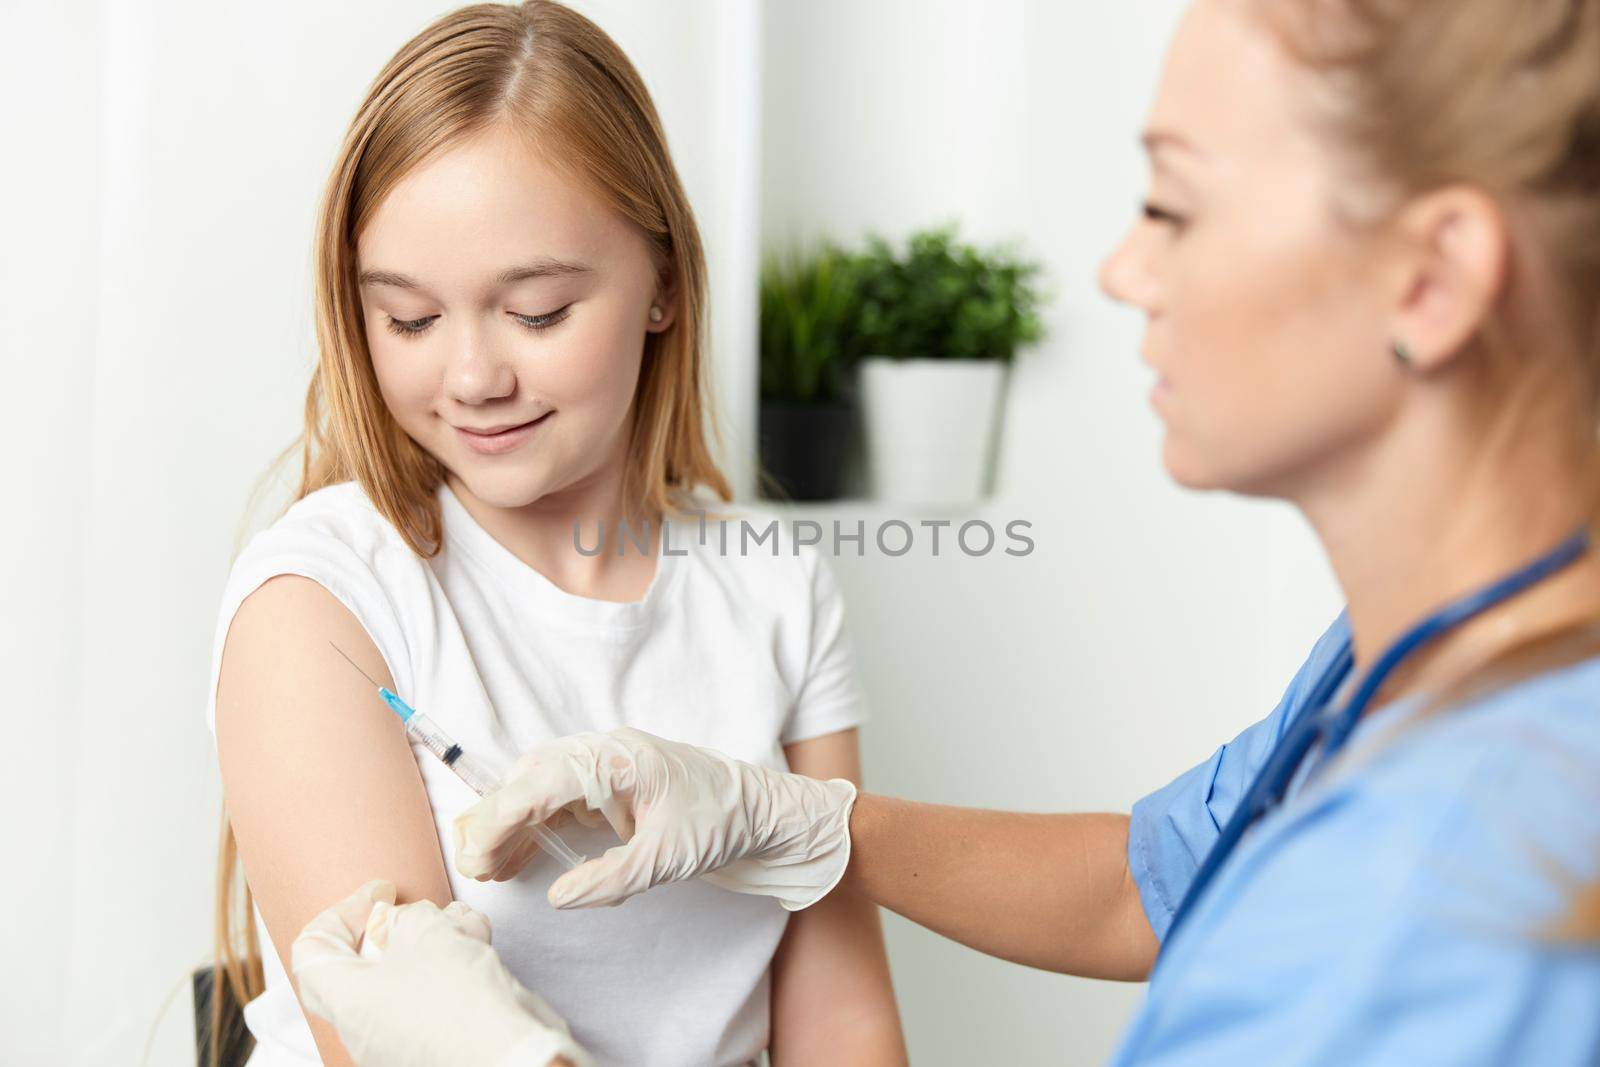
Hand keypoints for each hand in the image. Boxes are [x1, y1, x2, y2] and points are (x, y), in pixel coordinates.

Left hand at [291, 880, 593, 1066]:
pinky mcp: (432, 1049)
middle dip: (398, 927)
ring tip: (464, 922)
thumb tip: (408, 924)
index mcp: (346, 1002)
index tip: (381, 896)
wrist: (510, 1054)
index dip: (342, 912)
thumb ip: (407, 917)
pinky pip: (428, 1002)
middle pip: (363, 966)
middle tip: (421, 910)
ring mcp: (396, 1045)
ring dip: (431, 942)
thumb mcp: (427, 930)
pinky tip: (478, 943)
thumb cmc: (459, 997)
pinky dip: (448, 970)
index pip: (311, 951)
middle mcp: (363, 1029)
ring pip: (402, 980)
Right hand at [452, 727, 857, 910]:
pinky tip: (524, 855)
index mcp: (621, 757)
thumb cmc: (723, 822)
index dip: (504, 818)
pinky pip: (564, 797)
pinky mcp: (617, 785)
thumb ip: (610, 879)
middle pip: (534, 775)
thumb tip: (559, 897)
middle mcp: (610, 752)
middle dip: (500, 819)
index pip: (543, 780)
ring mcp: (612, 767)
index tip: (480, 854)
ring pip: (544, 785)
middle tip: (479, 866)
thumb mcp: (668, 859)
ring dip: (516, 823)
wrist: (766, 813)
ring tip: (494, 868)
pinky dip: (539, 824)